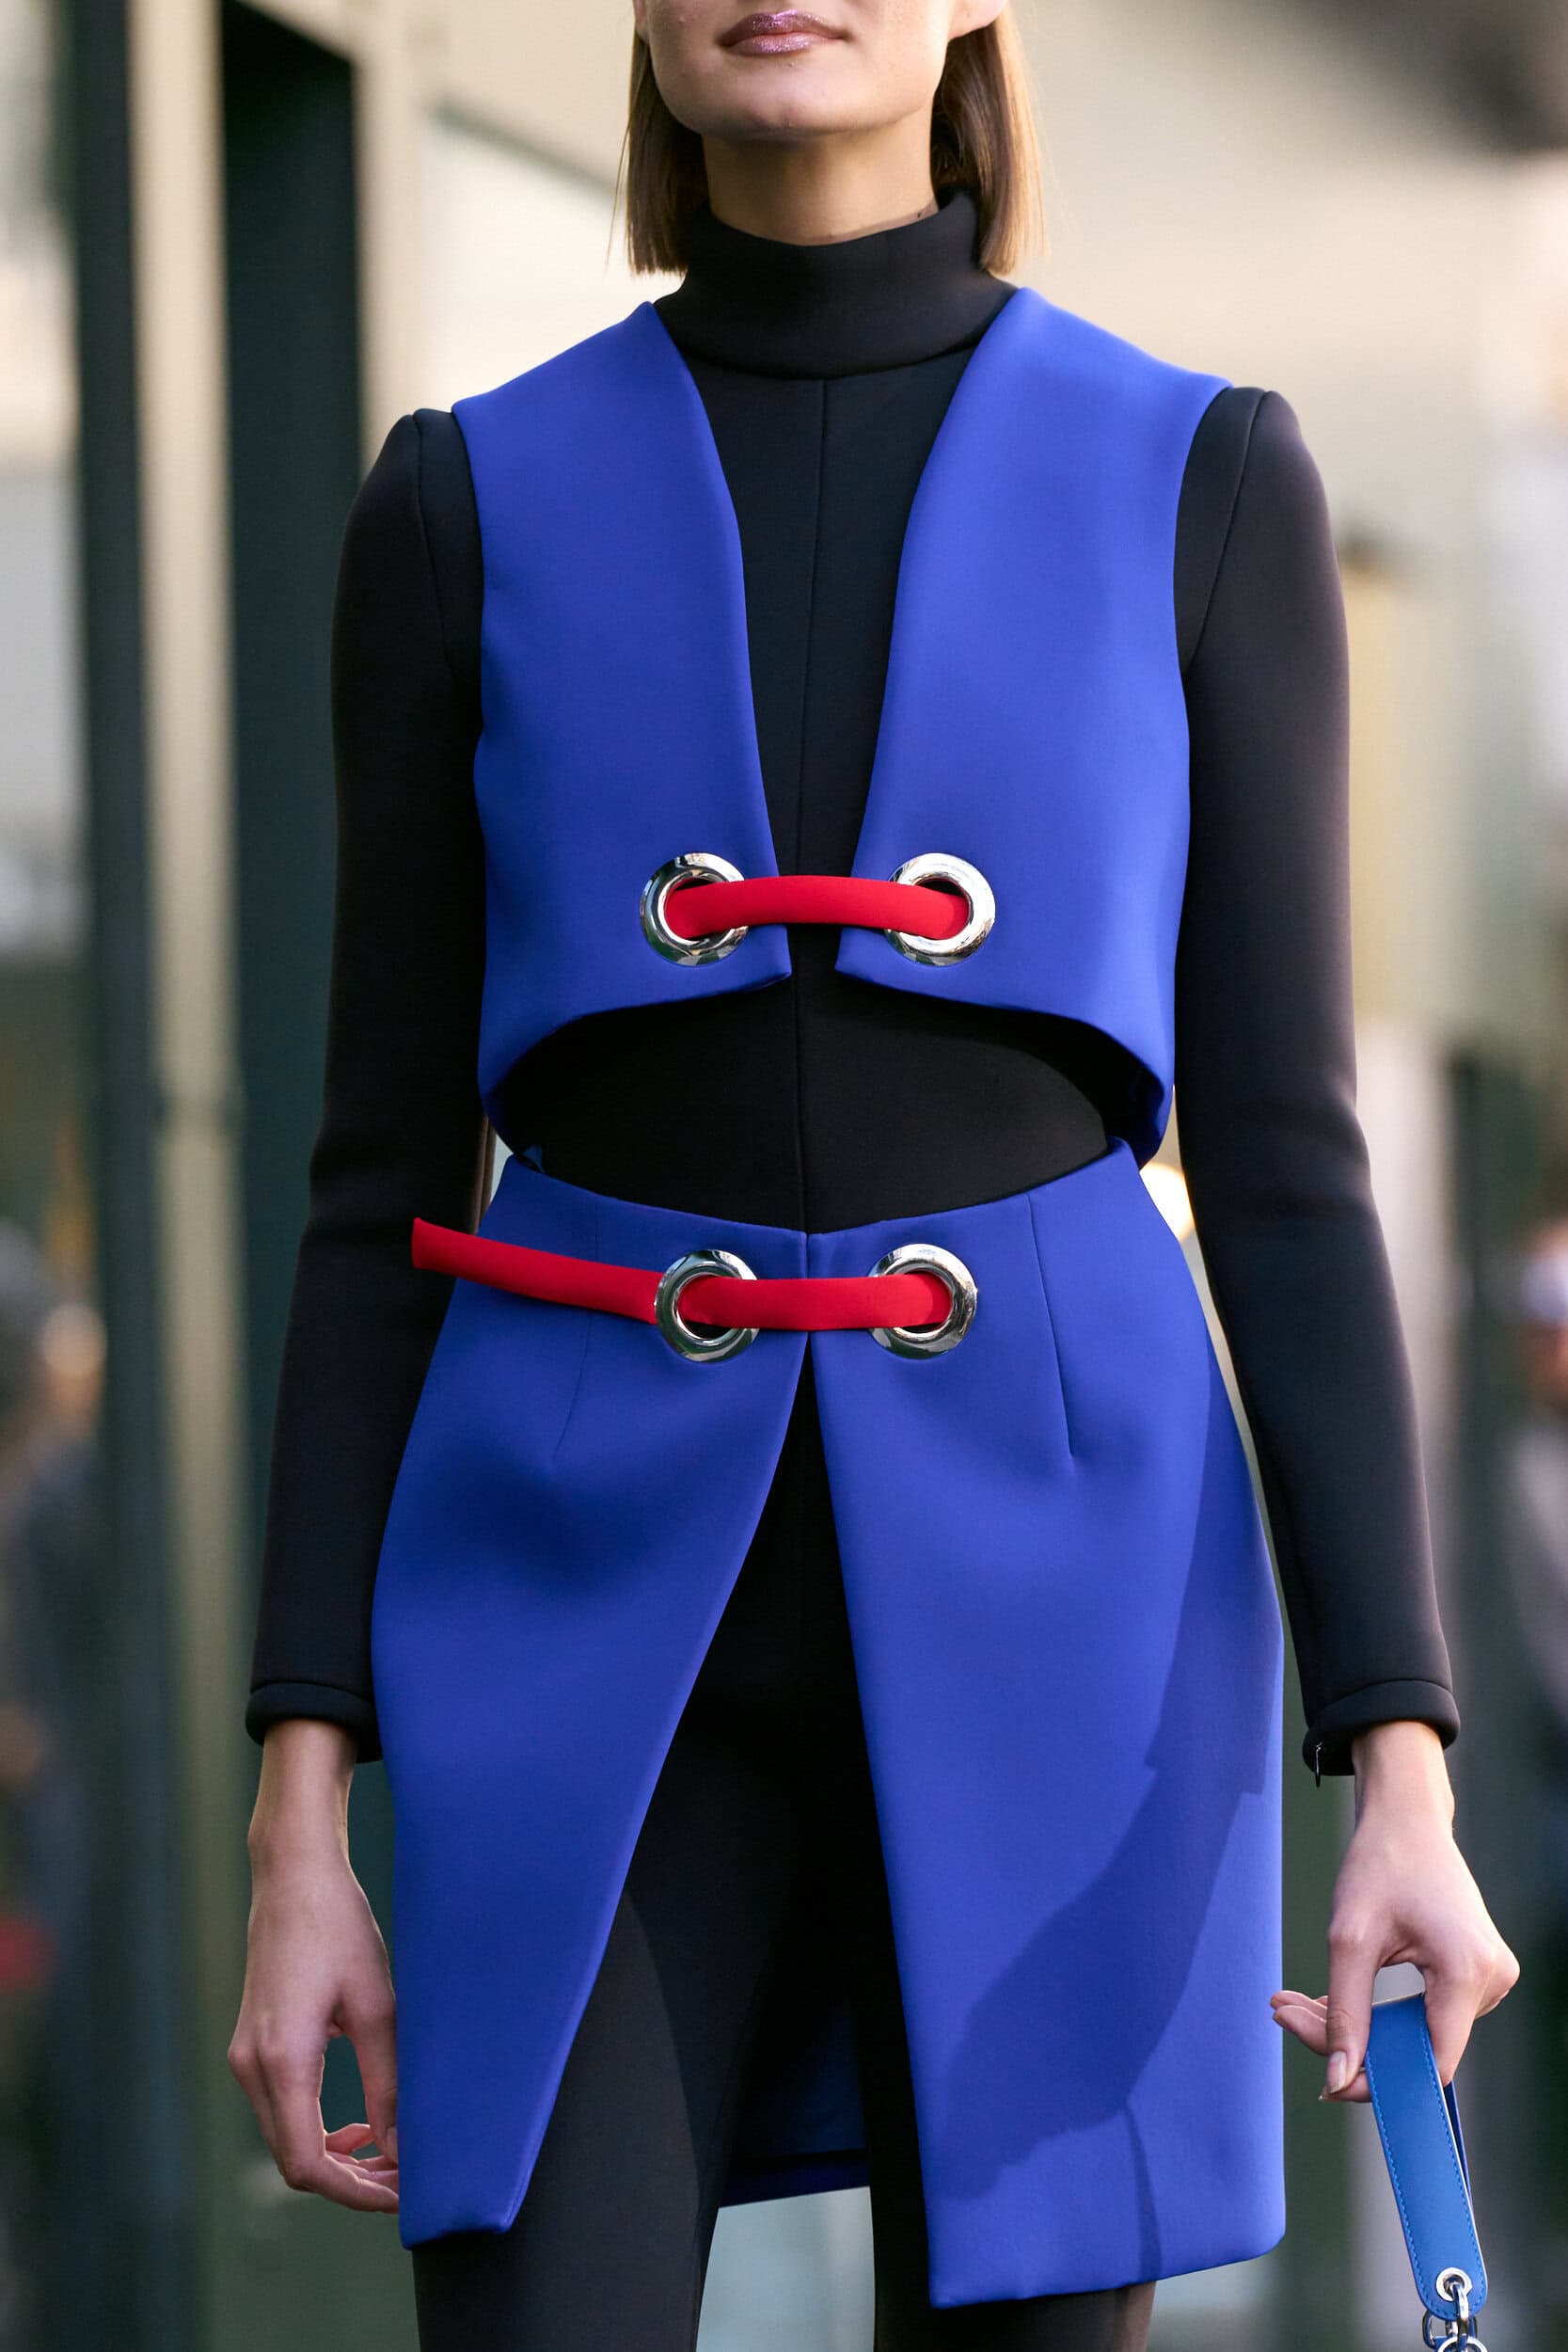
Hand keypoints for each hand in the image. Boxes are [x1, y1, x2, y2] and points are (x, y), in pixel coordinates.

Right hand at [228, 1720, 398, 2210]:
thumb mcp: (377, 2006)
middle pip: (294, 2159)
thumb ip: (387, 2083)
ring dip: (335, 2157)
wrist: (294, 1875)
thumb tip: (401, 2148)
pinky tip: (359, 2124)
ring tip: (390, 2156)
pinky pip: (281, 2109)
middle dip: (350, 2180)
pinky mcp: (252, 2044)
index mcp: (281, 2061)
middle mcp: (251, 2066)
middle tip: (405, 2179)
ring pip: (286, 2137)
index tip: (401, 2192)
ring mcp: (245, 2056)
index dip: (355, 2191)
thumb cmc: (339, 1928)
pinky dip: (318, 2128)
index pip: (308, 2164)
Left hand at [1270, 1720, 1517, 2100]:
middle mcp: (1492, 1981)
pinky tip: (1330, 1997)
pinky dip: (1378, 2011)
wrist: (1406, 1818)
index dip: (1382, 2083)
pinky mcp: (1477, 1973)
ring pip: (1416, 2033)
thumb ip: (1344, 2014)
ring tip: (1297, 2001)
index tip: (1326, 2078)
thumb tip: (1336, 2082)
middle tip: (1286, 2014)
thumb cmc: (1380, 1864)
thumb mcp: (1349, 1939)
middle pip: (1418, 2048)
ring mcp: (1490, 1978)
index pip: (1432, 2065)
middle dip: (1351, 2041)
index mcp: (1468, 1971)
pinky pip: (1425, 2014)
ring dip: (1359, 2025)